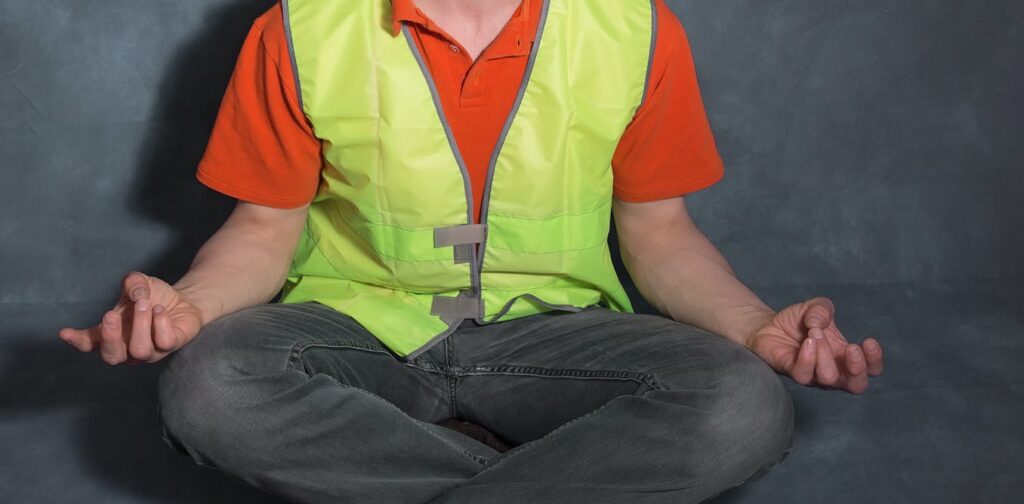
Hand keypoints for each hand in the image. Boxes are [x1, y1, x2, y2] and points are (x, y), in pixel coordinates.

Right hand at [58, 272, 203, 364]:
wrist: (183, 301)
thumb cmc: (153, 296)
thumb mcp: (138, 283)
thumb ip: (132, 283)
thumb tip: (136, 294)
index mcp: (112, 333)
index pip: (89, 343)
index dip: (77, 341)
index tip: (64, 332)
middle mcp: (128, 347)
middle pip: (111, 357)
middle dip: (110, 337)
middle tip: (111, 315)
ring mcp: (150, 351)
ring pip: (139, 350)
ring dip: (140, 324)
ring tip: (144, 303)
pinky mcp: (171, 347)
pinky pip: (164, 343)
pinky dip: (160, 324)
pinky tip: (160, 310)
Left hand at [744, 297, 883, 393]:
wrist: (767, 325)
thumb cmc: (796, 321)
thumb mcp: (815, 308)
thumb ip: (823, 310)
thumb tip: (820, 323)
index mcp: (845, 356)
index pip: (870, 369)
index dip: (874, 360)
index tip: (868, 341)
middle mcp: (832, 370)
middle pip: (857, 386)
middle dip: (858, 368)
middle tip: (852, 348)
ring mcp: (813, 375)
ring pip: (828, 378)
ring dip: (826, 353)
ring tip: (815, 333)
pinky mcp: (793, 373)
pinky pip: (804, 375)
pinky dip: (809, 357)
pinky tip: (808, 341)